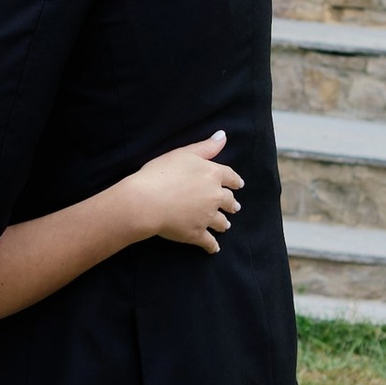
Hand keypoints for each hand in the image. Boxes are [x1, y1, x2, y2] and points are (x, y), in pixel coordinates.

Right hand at [122, 132, 240, 252]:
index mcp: (213, 175)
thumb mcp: (183, 153)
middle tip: (234, 207)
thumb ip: (206, 147)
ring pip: (221, 222)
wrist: (146, 201)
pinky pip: (209, 242)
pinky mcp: (197, 234)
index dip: (235, 181)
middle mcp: (214, 196)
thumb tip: (224, 136)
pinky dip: (212, 246)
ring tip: (224, 226)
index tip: (239, 185)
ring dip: (223, 224)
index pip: (230, 177)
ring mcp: (207, 217)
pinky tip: (213, 249)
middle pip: (228, 201)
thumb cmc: (161, 173)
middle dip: (231, 204)